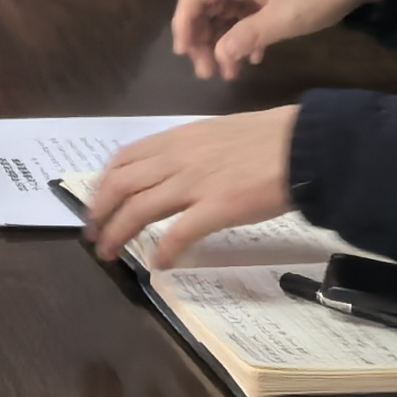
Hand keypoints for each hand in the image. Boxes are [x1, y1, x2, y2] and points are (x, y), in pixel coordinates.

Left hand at [80, 111, 298, 269]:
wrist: (303, 145)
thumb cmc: (266, 139)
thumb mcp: (215, 133)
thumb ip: (189, 150)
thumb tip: (171, 170)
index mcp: (176, 140)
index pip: (123, 159)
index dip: (102, 184)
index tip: (96, 203)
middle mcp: (177, 159)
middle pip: (121, 186)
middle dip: (100, 213)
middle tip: (93, 235)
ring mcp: (195, 184)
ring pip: (139, 209)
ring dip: (118, 234)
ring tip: (109, 253)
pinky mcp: (217, 208)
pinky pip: (178, 232)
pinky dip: (163, 250)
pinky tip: (160, 264)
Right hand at [167, 0, 389, 83]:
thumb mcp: (284, 19)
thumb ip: (247, 36)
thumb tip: (218, 56)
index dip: (184, 25)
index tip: (186, 56)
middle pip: (205, 4)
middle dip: (202, 39)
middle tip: (209, 72)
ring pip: (223, 10)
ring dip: (222, 40)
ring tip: (230, 71)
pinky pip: (242, 11)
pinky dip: (242, 34)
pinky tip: (253, 57)